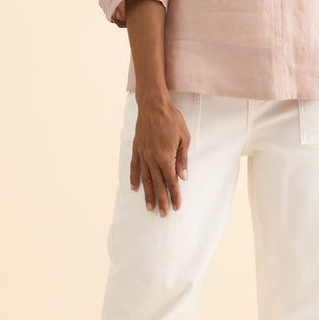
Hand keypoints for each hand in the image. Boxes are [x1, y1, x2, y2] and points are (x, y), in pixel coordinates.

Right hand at [130, 95, 190, 216]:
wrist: (154, 105)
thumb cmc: (172, 120)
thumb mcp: (184, 138)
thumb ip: (182, 159)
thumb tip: (183, 177)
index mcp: (166, 157)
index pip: (171, 181)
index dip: (174, 195)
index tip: (176, 207)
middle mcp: (152, 159)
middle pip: (157, 184)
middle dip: (162, 200)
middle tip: (163, 214)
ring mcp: (143, 154)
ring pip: (145, 179)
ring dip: (148, 194)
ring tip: (150, 208)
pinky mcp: (136, 149)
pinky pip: (134, 167)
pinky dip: (134, 178)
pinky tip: (134, 188)